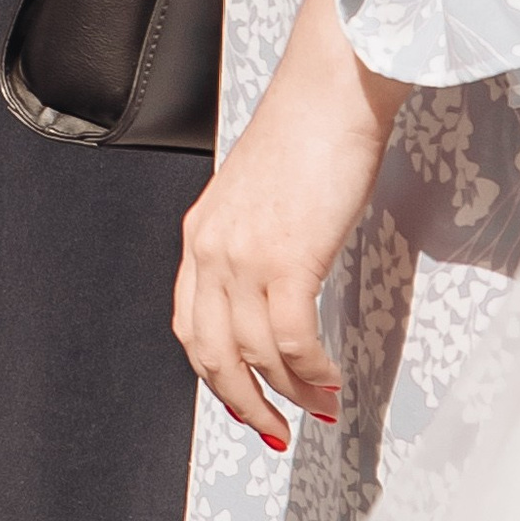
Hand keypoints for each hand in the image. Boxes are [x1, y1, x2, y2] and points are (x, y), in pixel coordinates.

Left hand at [173, 0, 406, 448]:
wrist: (330, 91)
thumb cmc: (309, 132)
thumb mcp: (261, 194)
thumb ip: (257, 239)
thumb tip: (279, 283)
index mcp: (200, 235)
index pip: (189, 325)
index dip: (214, 373)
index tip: (242, 398)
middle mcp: (211, 250)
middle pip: (210, 353)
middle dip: (242, 402)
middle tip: (272, 430)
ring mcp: (244, 256)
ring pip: (253, 353)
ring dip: (288, 392)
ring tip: (318, 408)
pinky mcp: (287, 257)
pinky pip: (291, 339)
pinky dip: (311, 371)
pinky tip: (330, 382)